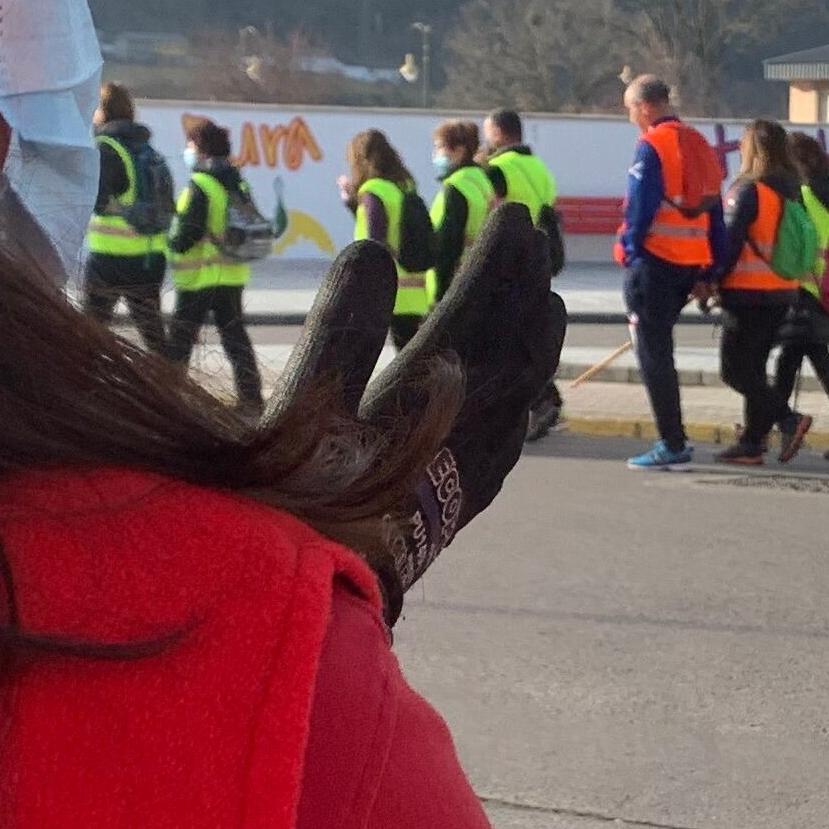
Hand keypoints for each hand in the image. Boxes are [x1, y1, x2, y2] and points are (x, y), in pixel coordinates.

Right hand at [278, 210, 568, 615]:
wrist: (306, 617)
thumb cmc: (288, 516)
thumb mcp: (300, 416)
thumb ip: (341, 329)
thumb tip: (377, 250)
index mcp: (431, 404)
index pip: (481, 314)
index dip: (496, 260)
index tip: (508, 211)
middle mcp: (466, 437)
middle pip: (515, 346)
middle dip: (522, 286)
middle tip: (527, 237)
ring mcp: (471, 475)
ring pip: (522, 392)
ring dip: (531, 337)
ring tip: (540, 297)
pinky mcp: (460, 506)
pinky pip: (510, 433)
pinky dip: (520, 392)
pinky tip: (516, 394)